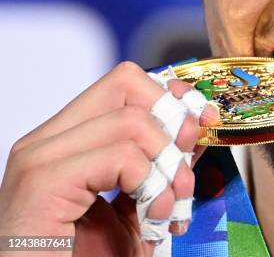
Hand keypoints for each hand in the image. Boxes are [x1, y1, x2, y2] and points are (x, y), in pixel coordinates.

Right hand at [0, 62, 218, 255]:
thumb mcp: (141, 203)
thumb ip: (163, 161)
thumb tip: (194, 125)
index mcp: (66, 140)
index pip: (125, 82)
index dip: (172, 97)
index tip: (204, 122)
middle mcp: (48, 140)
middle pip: (128, 83)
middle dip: (172, 125)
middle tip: (184, 174)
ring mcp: (40, 158)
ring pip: (132, 121)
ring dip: (168, 169)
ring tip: (168, 211)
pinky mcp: (43, 183)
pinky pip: (121, 157)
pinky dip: (152, 188)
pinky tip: (153, 220)